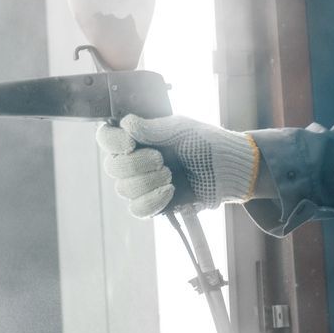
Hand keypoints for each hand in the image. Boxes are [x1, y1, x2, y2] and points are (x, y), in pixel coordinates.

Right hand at [95, 114, 260, 218]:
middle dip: (137, 164)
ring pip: (124, 189)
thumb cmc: (204, 143)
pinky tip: (169, 192)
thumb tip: (126, 124)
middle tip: (162, 160)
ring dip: (147, 182)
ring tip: (170, 175)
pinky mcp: (152, 203)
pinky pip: (137, 208)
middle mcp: (132, 159)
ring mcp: (141, 183)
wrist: (227, 168)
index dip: (112, 142)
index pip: (106, 138)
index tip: (130, 143)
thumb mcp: (181, 129)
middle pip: (113, 167)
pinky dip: (152, 201)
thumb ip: (154, 128)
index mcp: (136, 137)